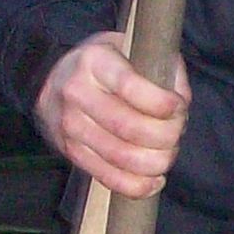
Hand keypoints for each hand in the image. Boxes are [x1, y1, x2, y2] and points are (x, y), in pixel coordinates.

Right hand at [35, 29, 190, 197]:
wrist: (53, 80)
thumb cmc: (104, 65)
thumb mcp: (130, 48)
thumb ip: (161, 69)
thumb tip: (180, 105)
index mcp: (94, 61)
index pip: (132, 87)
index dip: (163, 103)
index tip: (178, 106)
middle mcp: (77, 93)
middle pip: (131, 128)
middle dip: (167, 136)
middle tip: (177, 131)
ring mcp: (70, 126)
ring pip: (122, 157)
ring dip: (156, 162)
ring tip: (167, 153)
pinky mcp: (70, 152)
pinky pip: (108, 178)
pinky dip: (138, 186)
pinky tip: (154, 179)